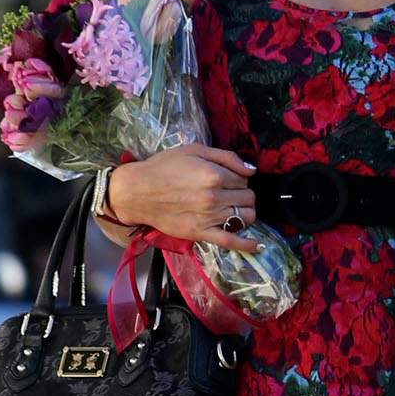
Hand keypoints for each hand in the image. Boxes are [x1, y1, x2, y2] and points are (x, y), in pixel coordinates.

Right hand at [109, 145, 258, 249]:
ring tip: (234, 209)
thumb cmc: (162, 168)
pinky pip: (231, 241)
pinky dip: (246, 244)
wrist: (137, 191)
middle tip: (229, 193)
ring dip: (245, 213)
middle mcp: (214, 197)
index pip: (244, 180)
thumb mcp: (194, 151)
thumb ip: (226, 157)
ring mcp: (209, 217)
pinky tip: (257, 245)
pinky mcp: (201, 233)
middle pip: (248, 198)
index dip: (239, 179)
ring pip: (245, 217)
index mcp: (214, 175)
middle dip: (243, 195)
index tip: (228, 179)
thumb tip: (250, 169)